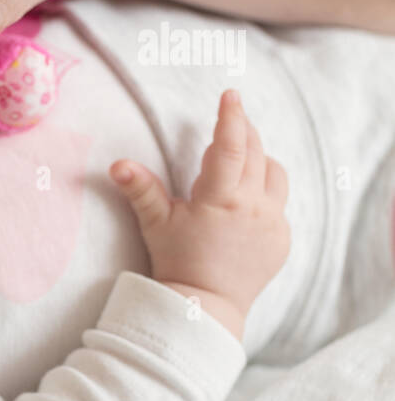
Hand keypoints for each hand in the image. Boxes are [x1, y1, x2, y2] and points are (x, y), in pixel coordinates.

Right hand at [109, 90, 289, 339]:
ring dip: (260, 159)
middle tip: (232, 120)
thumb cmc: (176, 261)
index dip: (231, 117)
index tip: (231, 95)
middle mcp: (254, 207)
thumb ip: (140, 188)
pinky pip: (279, 203)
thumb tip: (117, 164)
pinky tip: (246, 199)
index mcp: (221, 199)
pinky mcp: (282, 239)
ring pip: (275, 173)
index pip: (231, 146)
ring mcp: (273, 223)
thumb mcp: (155, 223)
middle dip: (244, 132)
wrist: (205, 306)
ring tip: (241, 159)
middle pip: (256, 153)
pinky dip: (265, 191)